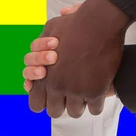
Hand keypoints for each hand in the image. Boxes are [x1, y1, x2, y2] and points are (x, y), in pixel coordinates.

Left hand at [28, 0, 130, 117]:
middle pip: (54, 112)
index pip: (35, 104)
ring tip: (85, 93)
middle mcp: (56, 86)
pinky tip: (99, 92)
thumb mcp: (49, 30)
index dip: (43, 102)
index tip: (52, 97)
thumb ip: (42, 44)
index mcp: (42, 76)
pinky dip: (97, 102)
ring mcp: (75, 90)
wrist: (99, 22)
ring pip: (75, 112)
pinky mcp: (95, 92)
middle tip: (70, 96)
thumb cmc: (74, 23)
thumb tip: (45, 55)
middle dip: (61, 105)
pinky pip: (94, 109)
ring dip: (80, 104)